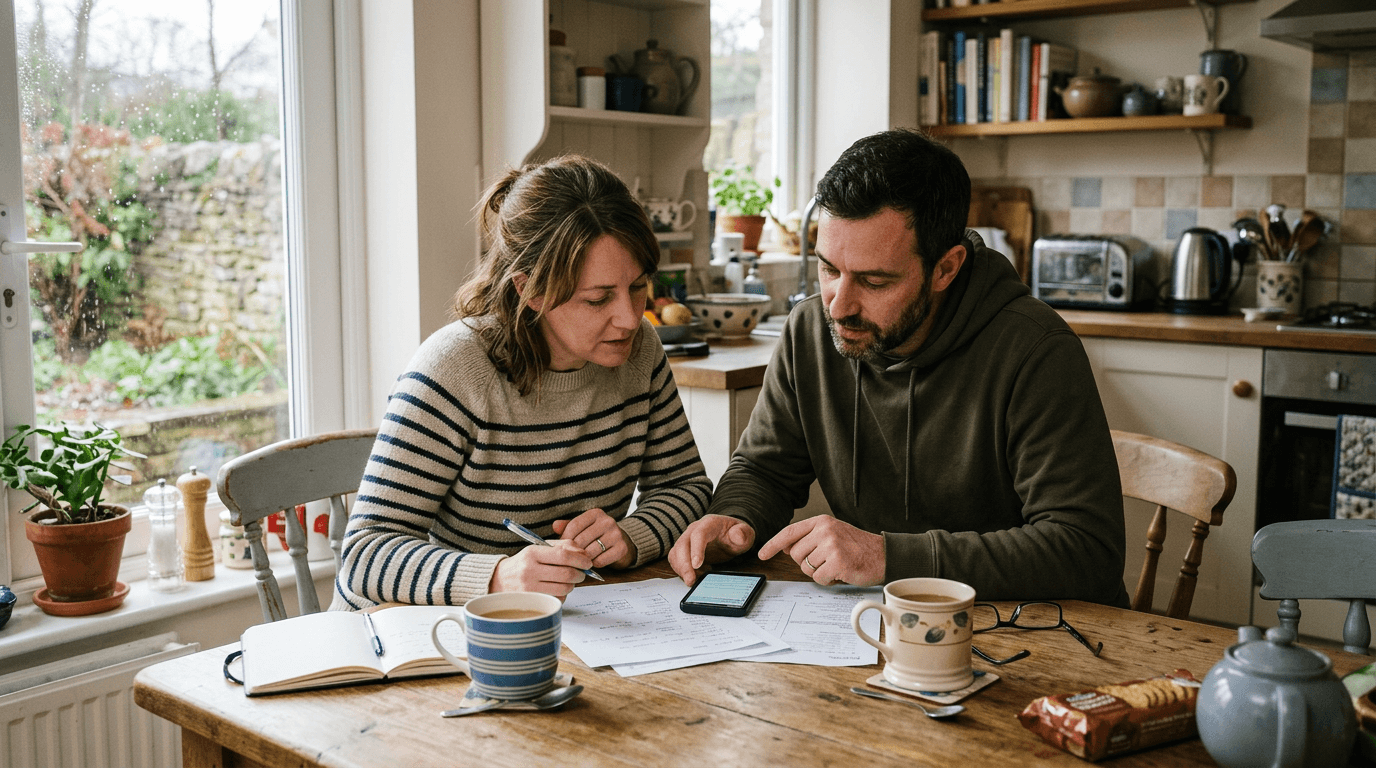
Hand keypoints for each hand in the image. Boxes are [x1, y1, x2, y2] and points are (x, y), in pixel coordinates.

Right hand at [488, 539, 591, 598]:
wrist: (500, 580)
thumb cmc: (524, 563)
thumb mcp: (539, 548)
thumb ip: (562, 546)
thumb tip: (583, 553)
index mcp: (532, 553)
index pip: (563, 555)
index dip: (580, 559)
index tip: (588, 562)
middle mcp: (529, 570)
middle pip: (566, 574)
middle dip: (580, 574)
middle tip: (582, 573)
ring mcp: (530, 588)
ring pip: (564, 588)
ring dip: (572, 585)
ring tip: (569, 580)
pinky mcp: (532, 601)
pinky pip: (557, 599)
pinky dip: (563, 594)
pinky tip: (558, 588)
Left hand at [553, 508, 635, 568]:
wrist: (623, 543)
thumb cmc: (598, 536)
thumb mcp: (584, 528)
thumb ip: (569, 526)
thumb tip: (555, 525)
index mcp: (596, 514)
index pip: (574, 525)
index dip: (565, 538)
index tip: (561, 547)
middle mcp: (607, 521)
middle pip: (581, 540)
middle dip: (573, 551)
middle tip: (570, 558)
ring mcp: (616, 534)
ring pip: (590, 552)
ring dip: (583, 559)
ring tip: (581, 560)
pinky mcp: (622, 548)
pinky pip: (600, 560)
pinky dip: (594, 564)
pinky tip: (594, 562)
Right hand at [668, 514, 755, 585]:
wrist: (730, 533)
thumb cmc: (736, 534)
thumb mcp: (746, 533)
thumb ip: (743, 534)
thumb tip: (738, 536)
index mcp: (710, 523)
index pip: (699, 534)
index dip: (696, 549)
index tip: (697, 565)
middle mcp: (695, 529)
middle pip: (682, 544)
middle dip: (684, 564)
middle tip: (690, 580)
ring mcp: (688, 538)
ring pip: (676, 552)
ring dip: (680, 568)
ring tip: (691, 581)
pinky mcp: (684, 549)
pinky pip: (675, 559)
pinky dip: (680, 570)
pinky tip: (693, 577)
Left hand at [757, 516, 884, 585]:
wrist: (883, 554)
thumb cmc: (857, 546)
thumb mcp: (832, 534)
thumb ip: (809, 538)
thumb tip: (785, 547)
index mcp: (821, 522)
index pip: (789, 532)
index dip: (773, 544)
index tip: (763, 554)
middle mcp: (825, 530)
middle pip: (796, 555)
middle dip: (807, 563)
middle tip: (826, 561)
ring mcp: (831, 545)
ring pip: (806, 568)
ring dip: (819, 572)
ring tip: (836, 565)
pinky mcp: (838, 562)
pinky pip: (818, 578)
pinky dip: (827, 580)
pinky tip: (840, 572)